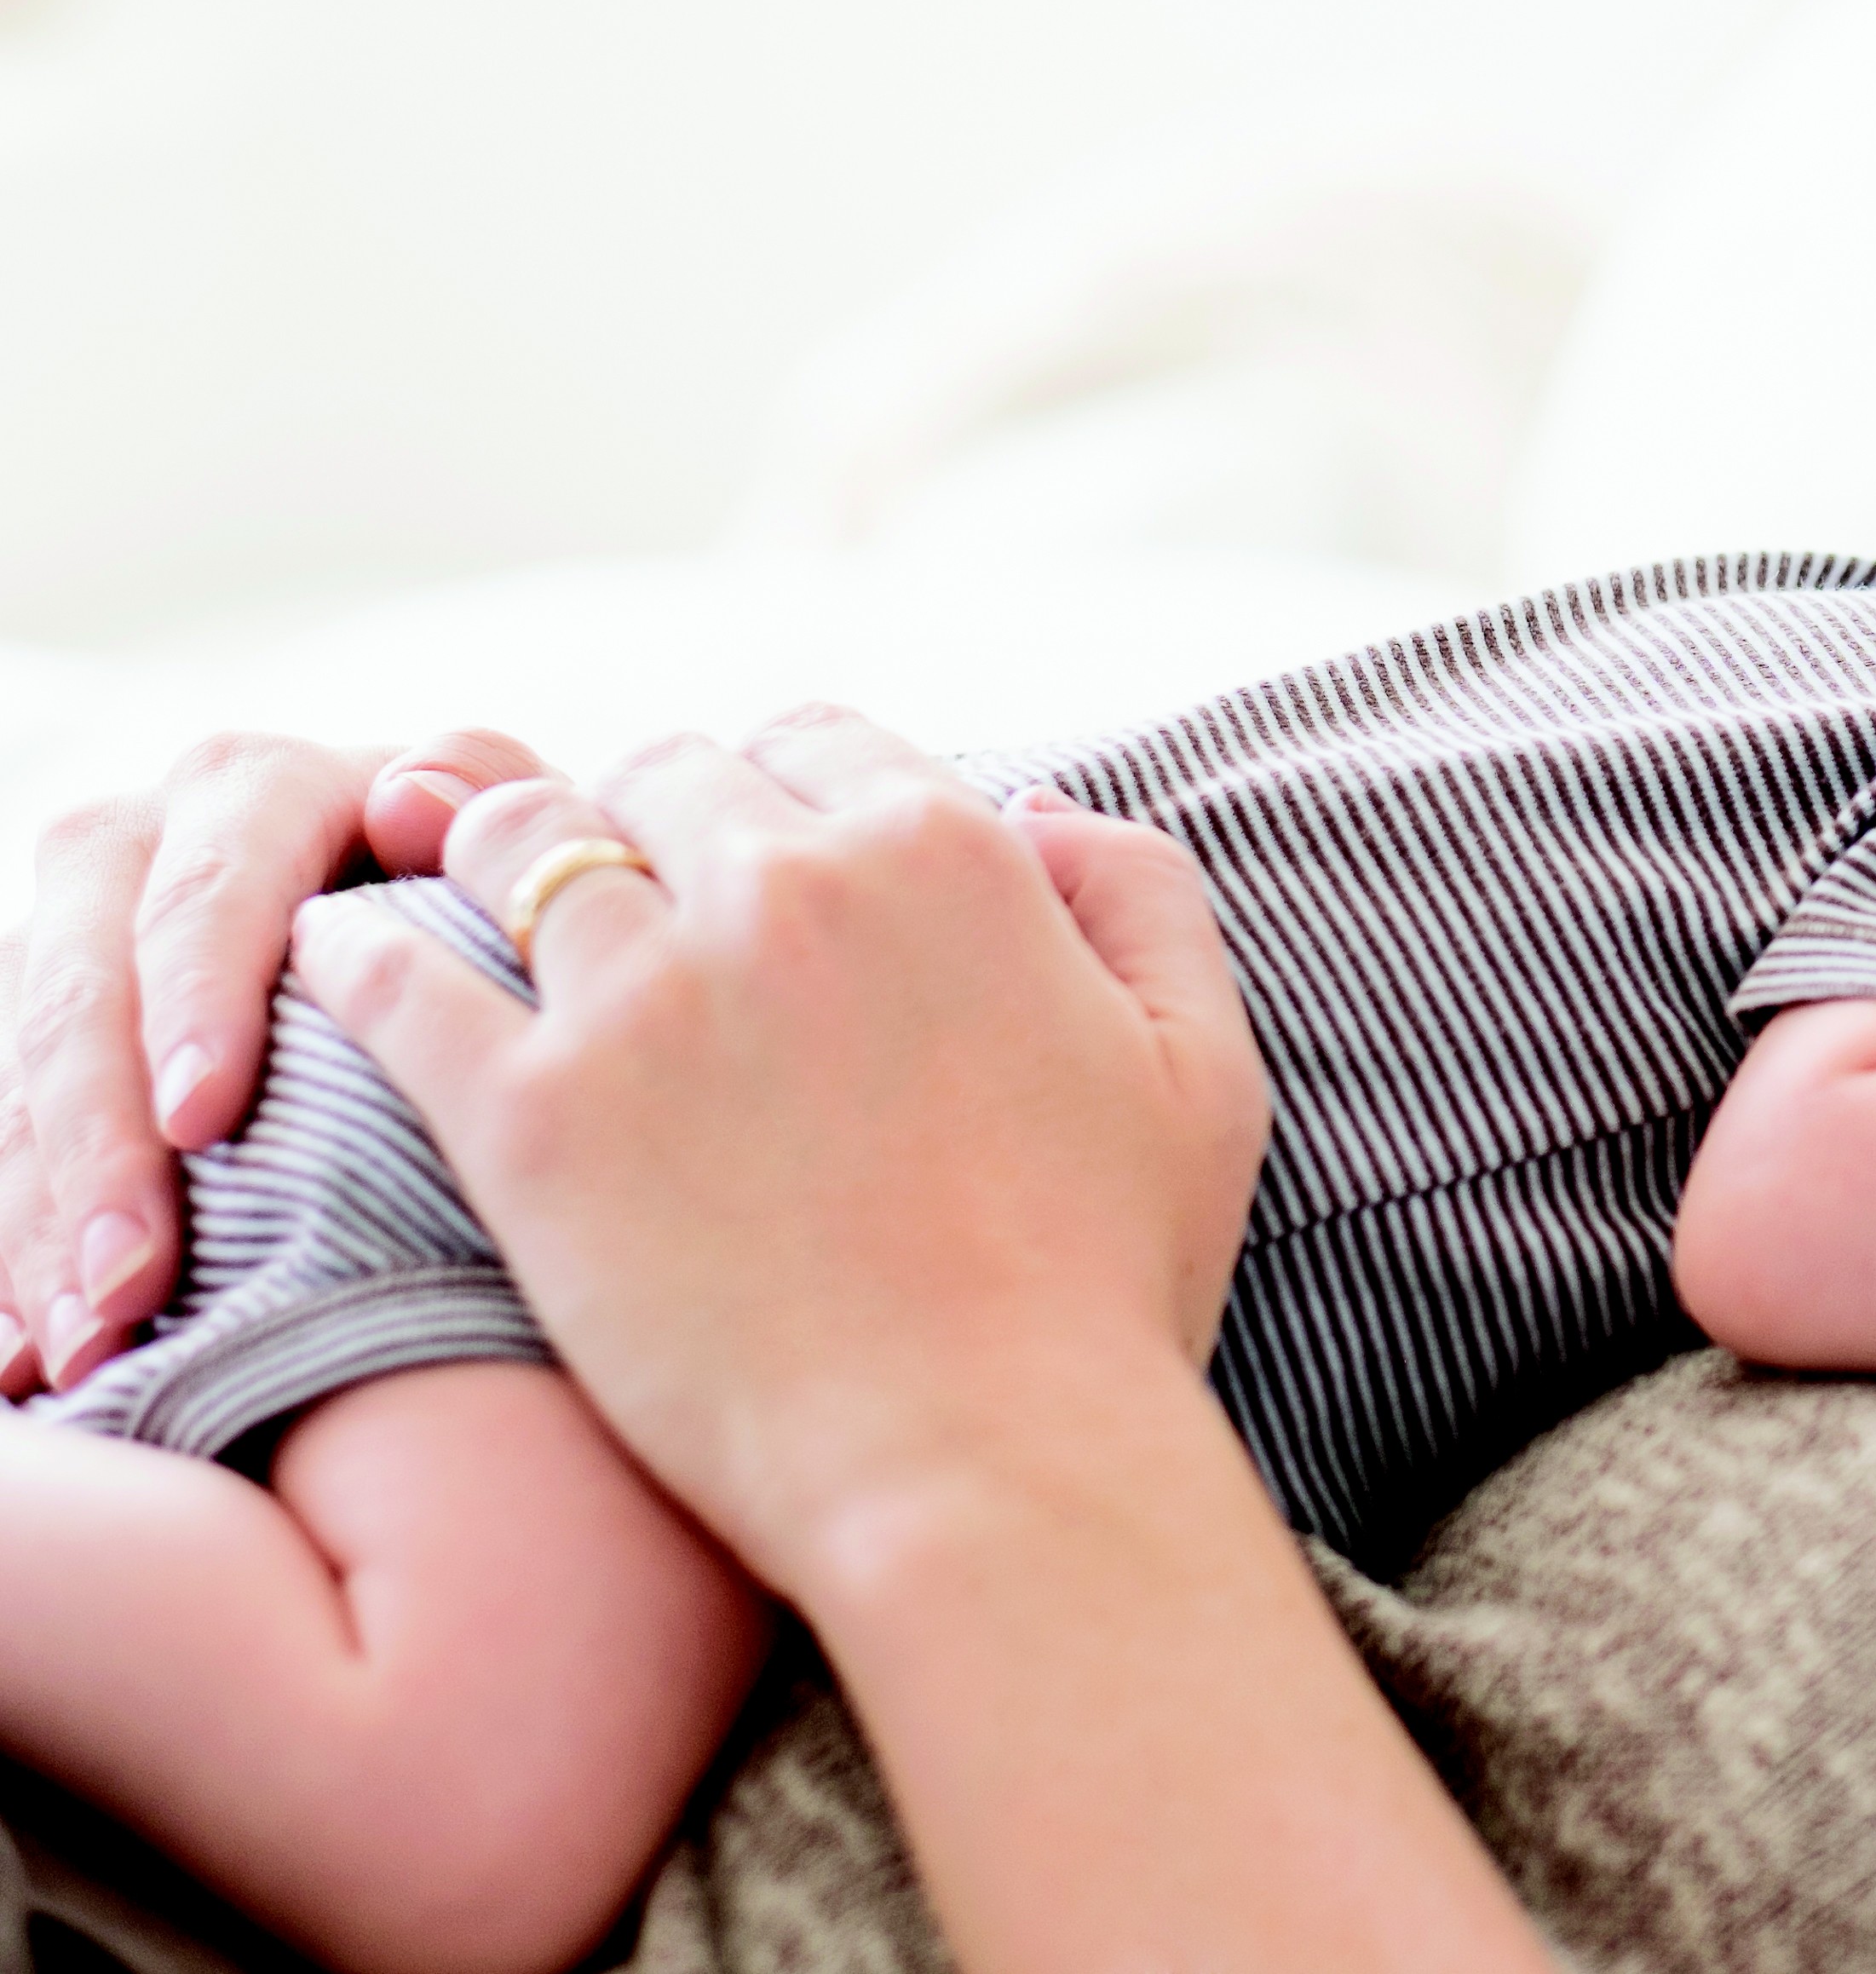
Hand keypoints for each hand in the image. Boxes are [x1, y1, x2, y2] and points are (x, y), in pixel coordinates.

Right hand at [0, 727, 544, 1394]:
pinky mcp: (51, 1042)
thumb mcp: (519, 853)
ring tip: (91, 1348)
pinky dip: (28, 1248)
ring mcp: (82, 946)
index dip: (197, 993)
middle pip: (86, 988)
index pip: (210, 883)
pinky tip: (39, 1352)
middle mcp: (149, 852)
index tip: (204, 1118)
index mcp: (265, 792)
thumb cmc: (516, 906)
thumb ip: (496, 806)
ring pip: (28, 1078)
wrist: (473, 957)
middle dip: (99, 1142)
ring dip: (49, 1220)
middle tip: (134, 1284)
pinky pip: (13, 1144)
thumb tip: (413, 795)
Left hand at [287, 709, 1266, 1593]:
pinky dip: (358, 950)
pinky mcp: (532, 1114)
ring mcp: (647, 994)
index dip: (783, 792)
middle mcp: (789, 887)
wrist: (983, 1470)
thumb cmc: (1108, 1287)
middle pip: (662, 772)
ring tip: (474, 908)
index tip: (760, 859)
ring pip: (516, 839)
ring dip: (498, 857)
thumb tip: (1033, 807)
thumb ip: (1138, 893)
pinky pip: (395, 976)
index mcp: (948, 853)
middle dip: (648, 820)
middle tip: (629, 896)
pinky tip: (342, 955)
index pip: (813, 737)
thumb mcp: (1201, 1064)